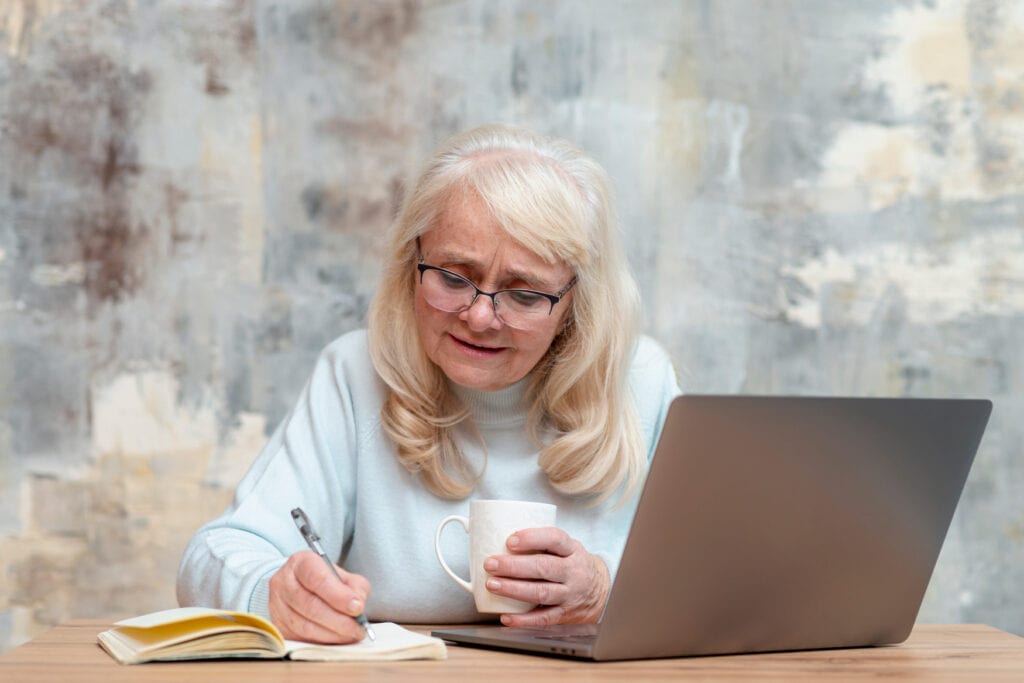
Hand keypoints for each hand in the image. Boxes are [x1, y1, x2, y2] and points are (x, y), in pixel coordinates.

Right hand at [268, 550, 371, 642]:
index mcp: (301, 563)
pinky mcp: (278, 627)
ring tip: (351, 635)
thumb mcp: (342, 575)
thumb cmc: (323, 581)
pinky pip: (301, 638)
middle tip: (358, 627)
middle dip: (339, 620)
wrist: (298, 587)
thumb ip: (354, 587)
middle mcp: (284, 583)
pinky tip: (337, 639)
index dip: (338, 596)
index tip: (357, 607)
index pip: (318, 579)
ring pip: (305, 626)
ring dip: (332, 634)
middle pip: (311, 605)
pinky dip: (323, 642)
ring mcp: (277, 606)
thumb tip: (357, 605)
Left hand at [483, 527, 609, 626]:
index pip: (554, 539)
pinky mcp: (565, 614)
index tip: (510, 540)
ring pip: (541, 592)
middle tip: (491, 564)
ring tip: (493, 585)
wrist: (601, 591)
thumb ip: (542, 542)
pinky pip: (543, 618)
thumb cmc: (573, 564)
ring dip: (514, 590)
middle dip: (514, 566)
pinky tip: (506, 617)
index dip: (532, 538)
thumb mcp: (567, 547)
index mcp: (571, 550)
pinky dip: (523, 620)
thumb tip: (499, 536)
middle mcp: (572, 572)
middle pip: (543, 567)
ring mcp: (569, 594)